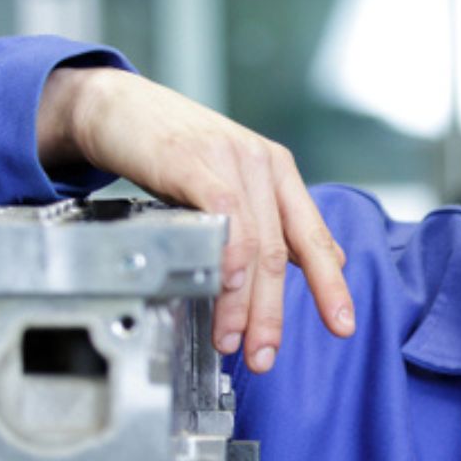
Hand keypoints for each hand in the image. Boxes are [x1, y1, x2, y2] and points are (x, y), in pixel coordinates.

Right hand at [37, 65, 353, 372]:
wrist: (117, 105)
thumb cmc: (172, 149)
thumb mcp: (232, 183)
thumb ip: (272, 221)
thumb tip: (324, 258)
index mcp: (279, 173)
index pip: (313, 237)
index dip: (330, 285)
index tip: (343, 327)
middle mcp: (261, 164)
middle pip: (280, 251)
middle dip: (272, 312)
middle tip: (264, 355)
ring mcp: (229, 159)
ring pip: (253, 241)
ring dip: (243, 300)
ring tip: (232, 338)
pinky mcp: (193, 158)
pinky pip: (223, 211)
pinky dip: (228, 252)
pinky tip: (224, 284)